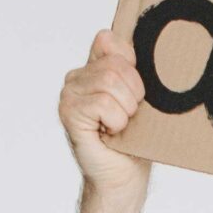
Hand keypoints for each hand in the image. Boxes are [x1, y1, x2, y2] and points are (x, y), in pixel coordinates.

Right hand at [59, 29, 149, 194]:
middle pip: (115, 64)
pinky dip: (116, 120)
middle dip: (134, 92)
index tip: (137, 89)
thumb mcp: (144, 94)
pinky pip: (102, 103)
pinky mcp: (68, 113)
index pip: (108, 40)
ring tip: (120, 123)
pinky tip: (110, 132)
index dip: (130, 63)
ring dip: (126, 108)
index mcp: (95, 66)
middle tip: (130, 113)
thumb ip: (137, 66)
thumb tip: (144, 41)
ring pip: (110, 81)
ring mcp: (69, 94)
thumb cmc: (138, 134)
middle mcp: (77, 77)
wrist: (126, 172)